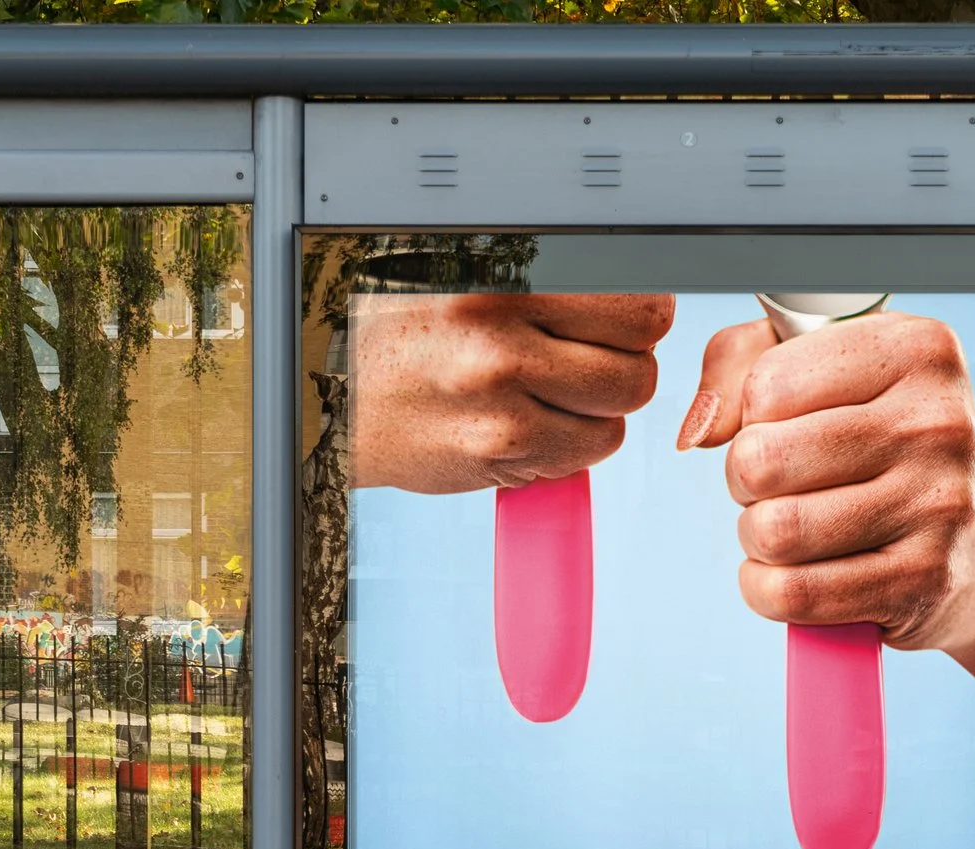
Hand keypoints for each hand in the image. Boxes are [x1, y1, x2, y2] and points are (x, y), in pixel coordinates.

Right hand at [350, 293, 675, 493]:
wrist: (334, 395)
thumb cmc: (401, 330)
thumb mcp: (460, 270)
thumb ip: (537, 269)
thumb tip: (626, 272)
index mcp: (500, 273)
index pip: (633, 294)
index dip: (639, 311)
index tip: (622, 319)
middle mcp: (499, 332)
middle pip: (638, 353)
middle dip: (626, 358)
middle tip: (588, 357)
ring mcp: (500, 396)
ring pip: (619, 407)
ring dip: (602, 407)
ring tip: (555, 393)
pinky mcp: (499, 450)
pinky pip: (585, 452)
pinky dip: (573, 444)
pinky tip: (533, 422)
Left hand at [679, 312, 974, 704]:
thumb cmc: (883, 450)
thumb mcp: (823, 371)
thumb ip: (740, 363)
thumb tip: (700, 428)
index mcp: (916, 349)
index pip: (766, 387)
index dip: (751, 419)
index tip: (787, 430)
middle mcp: (937, 421)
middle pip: (761, 460)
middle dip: (745, 483)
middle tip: (779, 488)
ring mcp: (939, 505)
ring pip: (774, 531)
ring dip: (758, 540)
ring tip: (791, 530)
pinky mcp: (924, 580)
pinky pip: (795, 593)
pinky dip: (769, 591)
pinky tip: (791, 576)